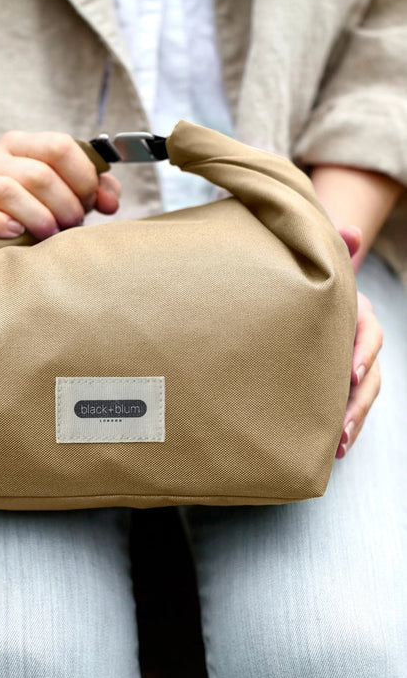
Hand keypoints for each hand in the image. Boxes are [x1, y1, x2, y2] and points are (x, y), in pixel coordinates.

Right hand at [0, 131, 121, 240]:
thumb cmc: (24, 211)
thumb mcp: (59, 194)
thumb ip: (91, 191)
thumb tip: (112, 200)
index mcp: (20, 144)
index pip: (60, 146)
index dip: (84, 178)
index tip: (91, 203)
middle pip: (40, 173)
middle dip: (66, 205)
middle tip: (73, 225)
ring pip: (9, 190)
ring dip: (40, 218)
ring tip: (51, 235)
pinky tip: (17, 234)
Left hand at [336, 227, 382, 457]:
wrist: (306, 291)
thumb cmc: (313, 278)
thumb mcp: (325, 264)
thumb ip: (338, 250)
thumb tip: (348, 229)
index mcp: (360, 314)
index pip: (370, 335)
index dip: (364, 353)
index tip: (352, 372)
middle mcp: (360, 342)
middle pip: (370, 376)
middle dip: (359, 402)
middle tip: (342, 427)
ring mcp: (352, 364)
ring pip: (362, 396)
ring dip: (353, 420)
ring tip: (338, 445)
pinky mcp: (338, 382)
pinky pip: (347, 405)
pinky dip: (343, 425)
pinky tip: (332, 448)